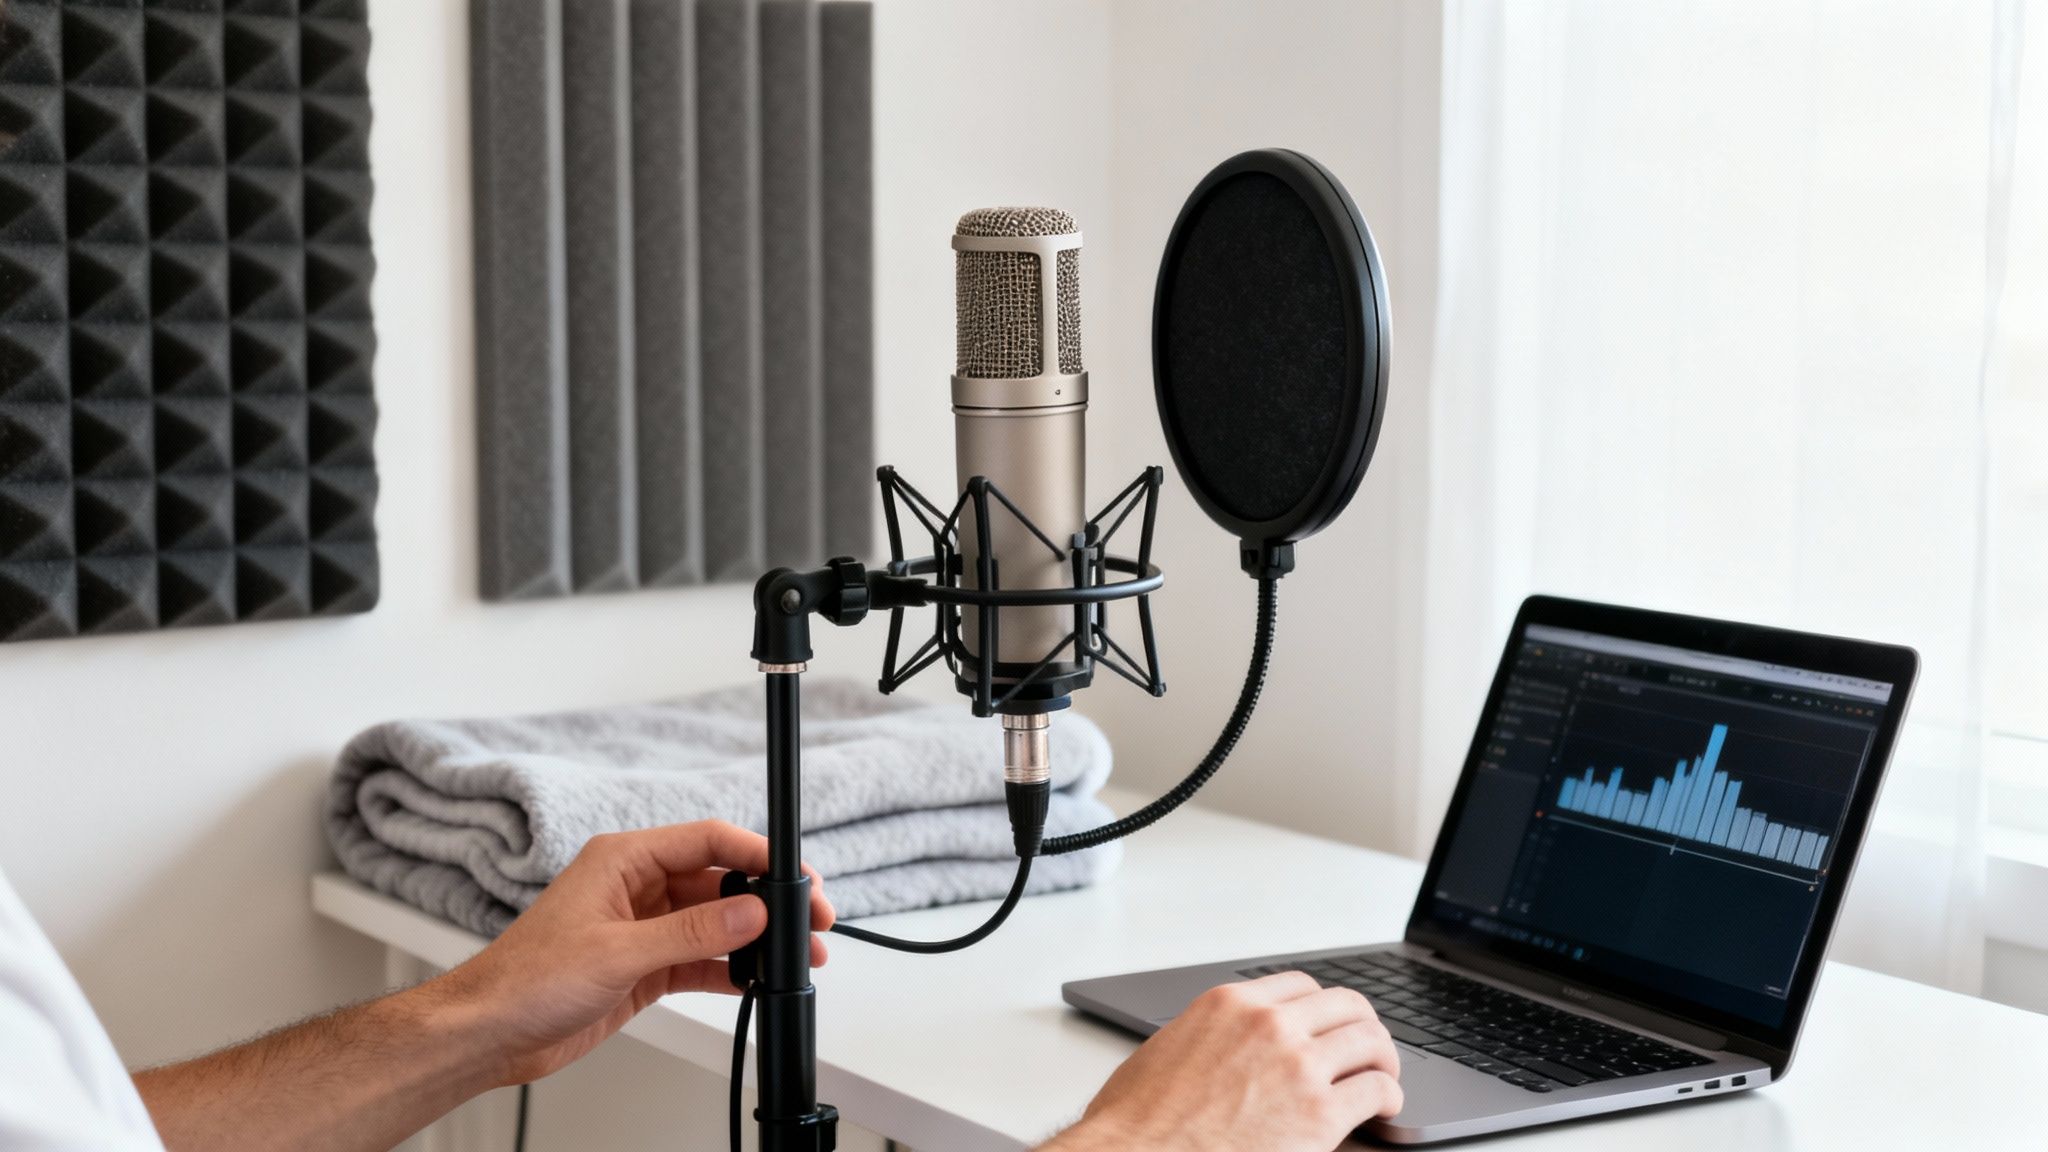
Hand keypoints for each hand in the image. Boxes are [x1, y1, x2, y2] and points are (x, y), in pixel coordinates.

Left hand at [432, 822, 834, 1085]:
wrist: (489, 1034)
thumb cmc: (524, 979)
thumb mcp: (617, 953)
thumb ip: (691, 933)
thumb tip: (748, 912)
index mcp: (624, 860)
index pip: (707, 840)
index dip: (756, 852)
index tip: (794, 874)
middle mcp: (637, 887)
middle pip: (720, 880)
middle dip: (766, 899)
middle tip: (809, 919)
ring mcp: (642, 928)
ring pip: (716, 923)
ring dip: (755, 939)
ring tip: (796, 955)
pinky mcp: (644, 967)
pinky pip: (702, 960)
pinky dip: (731, 969)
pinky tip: (757, 979)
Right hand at [1047, 973, 1402, 1151]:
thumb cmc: (1138, 1119)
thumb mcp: (1168, 1049)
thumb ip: (1210, 1036)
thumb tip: (1224, 1049)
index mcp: (1230, 1005)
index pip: (1301, 986)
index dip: (1324, 1007)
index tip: (1331, 1023)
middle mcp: (1269, 1025)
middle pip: (1345, 1005)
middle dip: (1362, 1026)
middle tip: (1368, 1047)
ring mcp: (1298, 1066)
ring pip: (1369, 1040)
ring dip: (1383, 1058)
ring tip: (1383, 1076)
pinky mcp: (1319, 1114)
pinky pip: (1375, 1090)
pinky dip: (1388, 1097)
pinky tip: (1383, 1109)